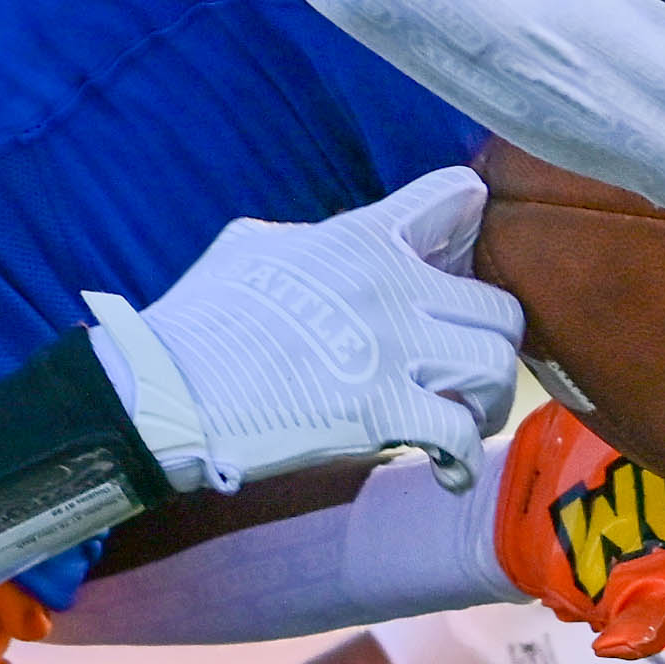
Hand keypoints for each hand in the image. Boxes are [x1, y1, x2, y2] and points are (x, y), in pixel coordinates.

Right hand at [87, 167, 525, 493]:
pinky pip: (461, 435)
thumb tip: (317, 244)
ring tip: (465, 416)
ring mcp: (392, 352)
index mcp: (361, 238)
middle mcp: (392, 288)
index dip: (470, 223)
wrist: (165, 389)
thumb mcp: (250, 249)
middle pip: (499, 305)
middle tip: (467, 369)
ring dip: (488, 399)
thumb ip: (307, 239)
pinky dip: (461, 456)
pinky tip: (445, 466)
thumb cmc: (196, 320)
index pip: (457, 197)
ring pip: (497, 366)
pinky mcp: (383, 413)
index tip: (462, 258)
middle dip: (490, 341)